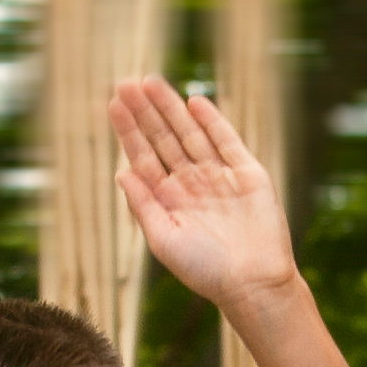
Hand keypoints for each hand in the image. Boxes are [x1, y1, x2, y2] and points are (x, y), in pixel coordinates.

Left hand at [111, 77, 297, 305]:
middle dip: (146, 112)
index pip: (144, 157)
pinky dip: (212, 122)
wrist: (253, 283)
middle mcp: (192, 184)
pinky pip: (227, 141)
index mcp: (169, 200)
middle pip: (164, 139)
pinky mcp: (248, 174)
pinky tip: (194, 102)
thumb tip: (120, 172)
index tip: (113, 105)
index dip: (129, 131)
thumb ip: (143, 205)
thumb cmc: (205, 271)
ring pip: (191, 134)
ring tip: (150, 83)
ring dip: (171, 109)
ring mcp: (220, 177)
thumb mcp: (164, 240)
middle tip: (126, 83)